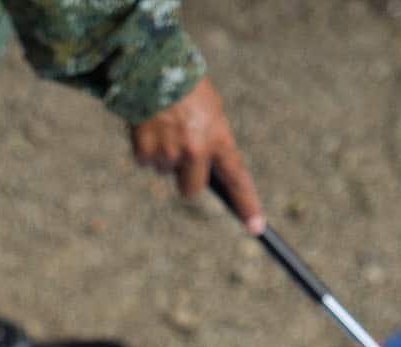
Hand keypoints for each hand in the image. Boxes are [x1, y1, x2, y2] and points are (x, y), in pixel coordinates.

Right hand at [128, 75, 264, 234]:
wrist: (153, 66)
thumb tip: (204, 174)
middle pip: (191, 189)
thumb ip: (211, 142)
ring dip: (164, 156)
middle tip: (180, 154)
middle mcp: (195, 151)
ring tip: (163, 126)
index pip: (237, 178)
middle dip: (185, 178)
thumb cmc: (186, 87)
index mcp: (218, 138)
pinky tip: (148, 126)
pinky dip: (145, 148)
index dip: (247, 205)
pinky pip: (145, 161)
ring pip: (165, 172)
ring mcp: (169, 153)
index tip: (256, 227)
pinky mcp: (144, 151)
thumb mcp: (210, 112)